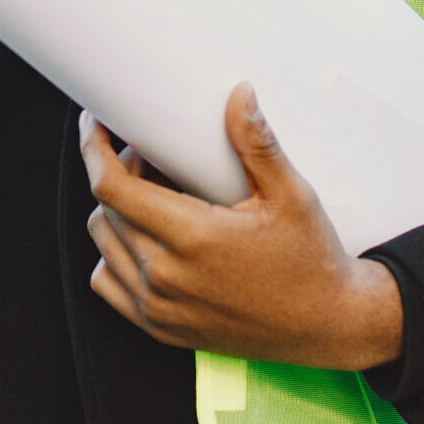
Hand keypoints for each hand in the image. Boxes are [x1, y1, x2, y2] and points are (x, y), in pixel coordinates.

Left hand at [80, 84, 403, 370]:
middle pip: (106, 211)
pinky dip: (115, 256)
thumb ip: (257, 143)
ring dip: (115, 213)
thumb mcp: (291, 194)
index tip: (96, 125)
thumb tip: (239, 93)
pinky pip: (108, 284)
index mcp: (193, 238)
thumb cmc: (311, 257)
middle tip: (152, 156)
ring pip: (103, 246)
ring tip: (155, 195)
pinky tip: (147, 238)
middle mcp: (167, 278)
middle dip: (118, 173)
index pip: (112, 187)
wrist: (328, 325)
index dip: (94, 149)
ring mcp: (160, 309)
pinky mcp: (162, 330)